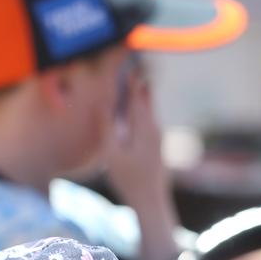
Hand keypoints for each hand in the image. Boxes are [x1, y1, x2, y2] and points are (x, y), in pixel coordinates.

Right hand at [104, 67, 177, 259]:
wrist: (151, 203)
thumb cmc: (129, 180)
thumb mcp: (112, 154)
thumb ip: (107, 126)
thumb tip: (102, 102)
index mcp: (143, 125)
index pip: (136, 91)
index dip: (129, 74)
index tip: (124, 56)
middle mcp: (154, 128)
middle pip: (145, 98)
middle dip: (137, 82)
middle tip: (130, 62)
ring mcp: (158, 139)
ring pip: (149, 111)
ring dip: (140, 97)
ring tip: (133, 83)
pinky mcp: (157, 149)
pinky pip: (149, 123)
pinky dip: (141, 113)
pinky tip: (137, 115)